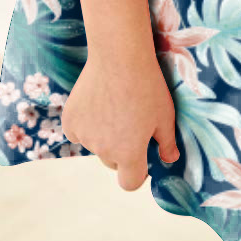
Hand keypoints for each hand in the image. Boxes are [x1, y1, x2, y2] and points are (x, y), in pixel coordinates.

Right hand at [60, 54, 180, 190]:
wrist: (118, 57)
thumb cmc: (147, 86)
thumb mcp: (165, 116)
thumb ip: (167, 143)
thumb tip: (170, 160)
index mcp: (129, 154)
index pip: (130, 183)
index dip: (138, 173)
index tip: (143, 158)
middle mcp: (104, 151)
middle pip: (113, 162)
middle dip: (122, 151)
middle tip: (131, 124)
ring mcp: (84, 137)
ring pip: (96, 146)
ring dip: (104, 136)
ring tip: (115, 107)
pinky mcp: (70, 121)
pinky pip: (78, 132)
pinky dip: (86, 125)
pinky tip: (97, 104)